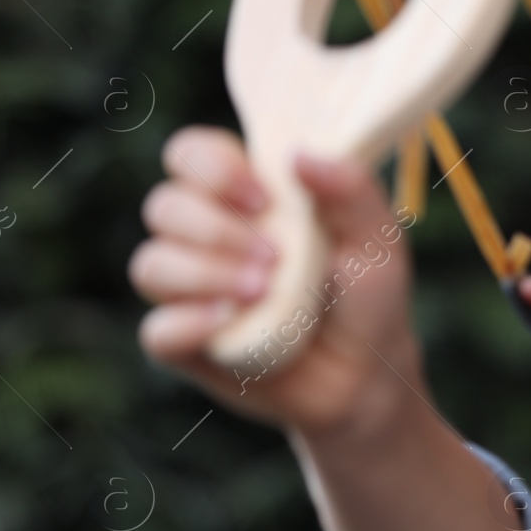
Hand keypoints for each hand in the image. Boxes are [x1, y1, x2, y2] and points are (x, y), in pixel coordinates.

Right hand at [130, 125, 424, 439]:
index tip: (263, 198)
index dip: (212, 167)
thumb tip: (299, 155)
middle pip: (164, 206)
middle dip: (214, 228)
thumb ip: (352, 190)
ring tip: (263, 291)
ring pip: (151, 265)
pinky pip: (156, 330)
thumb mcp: (378, 240)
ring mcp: (192, 292)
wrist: (368, 375)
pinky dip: (187, 324)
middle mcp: (207, 238)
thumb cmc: (369, 296)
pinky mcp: (188, 345)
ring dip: (204, 274)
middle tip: (274, 257)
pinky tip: (229, 325)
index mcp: (246, 197)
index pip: (192, 155)